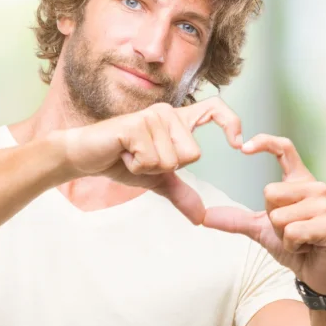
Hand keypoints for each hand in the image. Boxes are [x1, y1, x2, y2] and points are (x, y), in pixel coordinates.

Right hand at [58, 97, 242, 224]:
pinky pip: (152, 160)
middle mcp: (168, 113)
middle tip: (143, 158)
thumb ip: (182, 194)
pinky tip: (123, 154)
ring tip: (131, 155)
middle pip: (192, 155)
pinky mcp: (135, 125)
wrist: (86, 157)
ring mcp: (152, 116)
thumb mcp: (158, 181)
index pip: (215, 108)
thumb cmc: (122, 161)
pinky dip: (136, 166)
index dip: (231, 122)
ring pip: (171, 161)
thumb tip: (202, 217)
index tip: (239, 144)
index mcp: (178, 121)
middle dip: (167, 168)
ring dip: (148, 168)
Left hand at [201, 134, 325, 294]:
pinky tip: (305, 247)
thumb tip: (204, 217)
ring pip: (279, 216)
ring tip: (299, 239)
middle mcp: (316, 187)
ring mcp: (325, 205)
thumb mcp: (261, 229)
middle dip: (271, 219)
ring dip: (283, 236)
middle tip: (289, 230)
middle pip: (270, 192)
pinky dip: (291, 245)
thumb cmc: (295, 245)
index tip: (243, 147)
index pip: (284, 149)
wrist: (317, 272)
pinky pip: (292, 232)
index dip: (264, 142)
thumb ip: (236, 219)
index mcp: (300, 181)